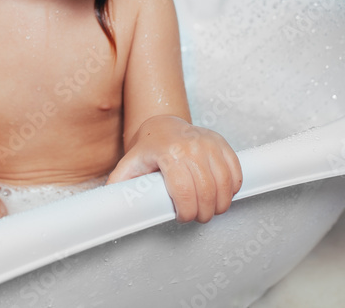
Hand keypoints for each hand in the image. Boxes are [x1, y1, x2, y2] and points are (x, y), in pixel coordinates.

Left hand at [107, 115, 242, 222]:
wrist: (163, 127)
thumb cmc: (147, 150)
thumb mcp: (129, 166)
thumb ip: (119, 186)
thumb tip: (110, 207)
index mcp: (168, 154)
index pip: (184, 191)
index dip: (186, 211)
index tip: (183, 217)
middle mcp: (191, 146)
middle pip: (207, 191)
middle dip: (204, 212)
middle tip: (198, 217)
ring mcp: (209, 143)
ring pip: (224, 184)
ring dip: (220, 204)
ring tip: (211, 210)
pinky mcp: (221, 143)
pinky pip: (235, 171)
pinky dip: (232, 188)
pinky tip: (223, 195)